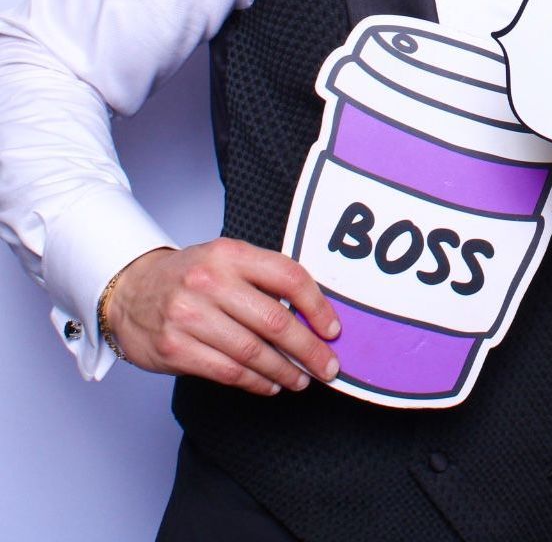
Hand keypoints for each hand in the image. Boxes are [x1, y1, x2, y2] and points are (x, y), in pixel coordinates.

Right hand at [104, 241, 340, 395]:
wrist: (130, 291)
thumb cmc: (190, 276)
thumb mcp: (227, 259)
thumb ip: (265, 278)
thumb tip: (313, 314)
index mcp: (231, 254)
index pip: (289, 277)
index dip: (317, 306)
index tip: (332, 329)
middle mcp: (210, 282)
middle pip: (275, 321)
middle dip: (309, 349)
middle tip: (328, 366)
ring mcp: (189, 316)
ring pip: (252, 352)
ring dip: (284, 371)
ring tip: (302, 379)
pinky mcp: (174, 348)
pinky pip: (226, 371)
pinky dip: (254, 382)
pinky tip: (269, 385)